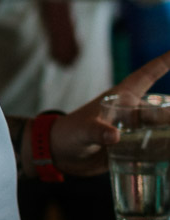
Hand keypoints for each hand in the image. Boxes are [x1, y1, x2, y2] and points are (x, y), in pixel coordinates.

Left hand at [49, 50, 169, 175]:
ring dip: (169, 133)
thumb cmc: (68, 134)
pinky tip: (169, 156)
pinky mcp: (135, 148)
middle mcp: (133, 112)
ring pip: (164, 129)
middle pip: (163, 109)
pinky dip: (166, 150)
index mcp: (121, 98)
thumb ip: (96, 131)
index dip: (163, 62)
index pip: (146, 76)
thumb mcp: (81, 131)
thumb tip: (115, 136)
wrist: (61, 154)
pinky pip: (157, 147)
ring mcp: (136, 130)